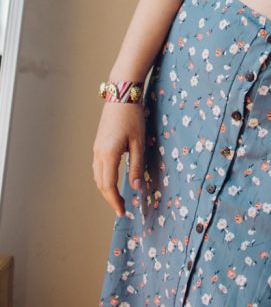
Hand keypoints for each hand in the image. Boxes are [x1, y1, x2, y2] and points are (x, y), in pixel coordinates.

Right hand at [92, 102, 145, 216]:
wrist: (121, 94)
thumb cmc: (133, 116)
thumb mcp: (139, 142)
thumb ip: (137, 165)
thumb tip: (136, 188)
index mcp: (108, 155)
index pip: (109, 186)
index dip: (115, 202)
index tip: (123, 212)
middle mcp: (98, 154)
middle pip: (101, 184)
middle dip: (110, 198)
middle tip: (122, 209)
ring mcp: (96, 148)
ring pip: (97, 176)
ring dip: (106, 189)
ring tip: (118, 197)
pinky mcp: (98, 143)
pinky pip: (98, 167)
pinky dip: (104, 178)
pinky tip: (112, 179)